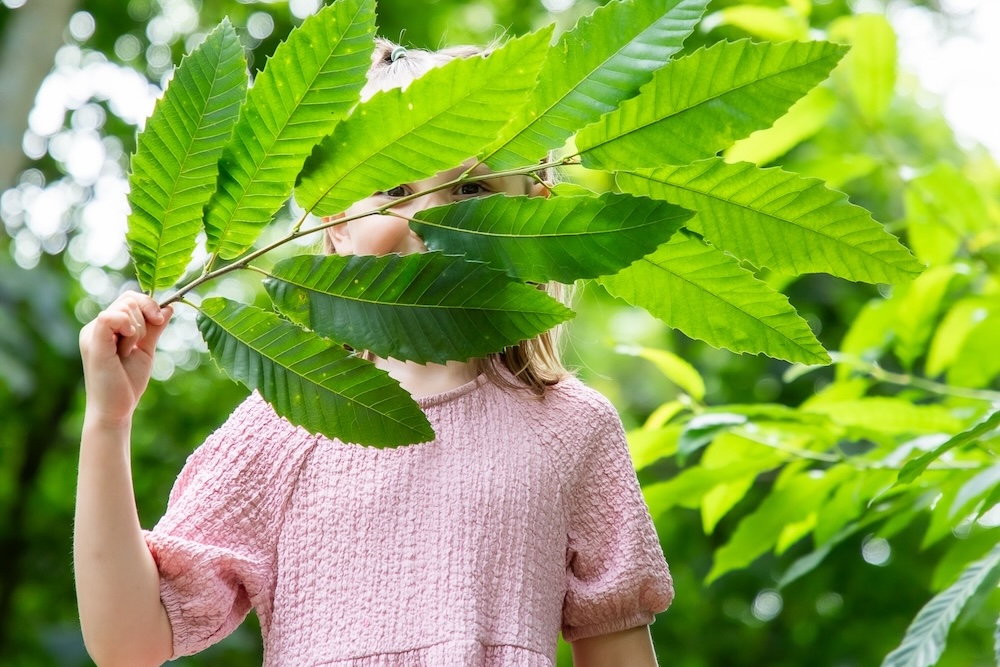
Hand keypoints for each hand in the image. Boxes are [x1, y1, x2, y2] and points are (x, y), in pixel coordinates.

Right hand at [79, 291, 172, 426]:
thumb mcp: (145, 350)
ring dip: (138, 330)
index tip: (159, 320)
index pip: (129, 298)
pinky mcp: (93, 342)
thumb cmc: (128, 382)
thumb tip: (168, 307)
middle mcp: (95, 327)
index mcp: (106, 327)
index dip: (148, 304)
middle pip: (129, 299)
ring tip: (127, 353)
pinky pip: (111, 317)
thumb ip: (154, 328)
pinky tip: (127, 345)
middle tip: (137, 345)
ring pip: (125, 307)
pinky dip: (127, 326)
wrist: (116, 410)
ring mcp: (92, 333)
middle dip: (145, 318)